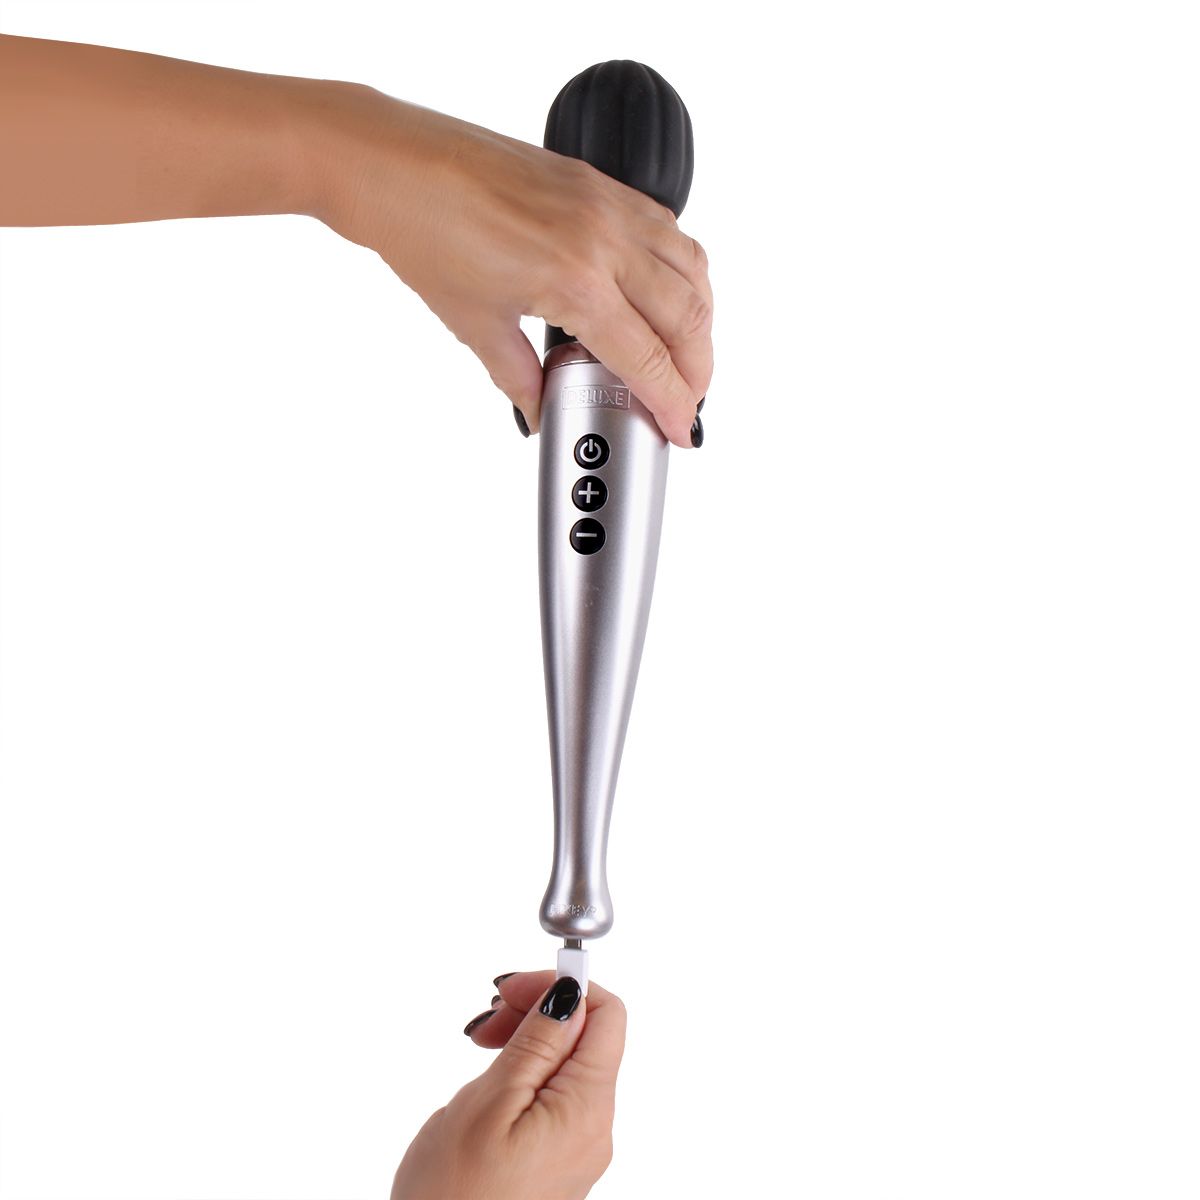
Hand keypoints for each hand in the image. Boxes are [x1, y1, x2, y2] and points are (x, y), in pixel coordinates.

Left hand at [310, 84, 712, 446]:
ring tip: (687, 353)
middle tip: (687, 400)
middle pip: (688, 316)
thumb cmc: (423, 230)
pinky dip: (682, 269)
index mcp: (574, 280)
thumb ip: (520, 377)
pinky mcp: (597, 181)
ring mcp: (605, 202)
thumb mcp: (474, 325)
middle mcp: (603, 237)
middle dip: (698, 369)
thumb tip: (540, 408)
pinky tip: (667, 293)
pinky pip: (667, 229)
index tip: (682, 429)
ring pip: (692, 267)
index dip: (674, 403)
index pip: (648, 358)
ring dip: (700, 318)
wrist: (391, 164)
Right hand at [391, 971, 625, 1199]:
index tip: (516, 987)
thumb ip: (536, 1042)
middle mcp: (595, 1130)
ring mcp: (577, 1149)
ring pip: (567, 1066)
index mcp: (587, 1109)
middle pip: (587, 1038)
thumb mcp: (488, 1103)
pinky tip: (489, 1084)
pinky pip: (554, 1099)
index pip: (607, 1016)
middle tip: (487, 1020)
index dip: (564, 986)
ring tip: (480, 1052)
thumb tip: (570, 992)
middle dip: (538, 1012)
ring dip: (526, 1041)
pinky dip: (524, 1075)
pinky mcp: (556, 1162)